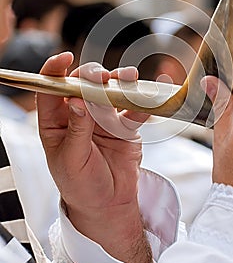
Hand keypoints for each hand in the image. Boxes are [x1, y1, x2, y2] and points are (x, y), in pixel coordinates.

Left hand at [37, 54, 152, 262]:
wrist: (109, 204)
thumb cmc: (81, 185)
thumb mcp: (72, 160)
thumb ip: (77, 130)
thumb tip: (77, 101)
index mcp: (57, 123)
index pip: (51, 90)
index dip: (55, 71)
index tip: (65, 58)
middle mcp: (79, 115)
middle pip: (84, 85)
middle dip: (93, 76)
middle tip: (103, 78)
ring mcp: (103, 118)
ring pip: (111, 91)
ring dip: (120, 81)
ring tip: (129, 77)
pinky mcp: (125, 125)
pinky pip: (134, 109)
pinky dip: (143, 101)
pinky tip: (150, 94)